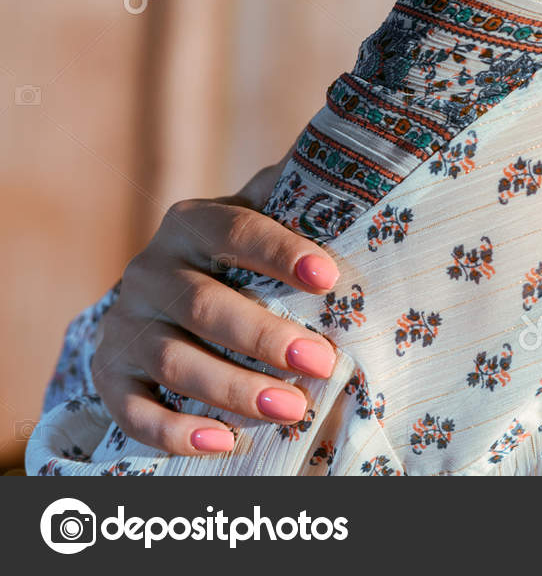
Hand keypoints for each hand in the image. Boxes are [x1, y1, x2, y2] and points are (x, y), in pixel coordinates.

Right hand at [90, 162, 341, 456]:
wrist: (158, 296)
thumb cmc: (231, 257)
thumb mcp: (256, 217)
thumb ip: (293, 196)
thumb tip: (360, 170)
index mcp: (190, 223)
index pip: (235, 231)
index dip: (281, 253)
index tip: (328, 277)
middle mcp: (149, 270)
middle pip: (206, 305)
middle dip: (265, 337)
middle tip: (320, 362)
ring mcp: (125, 325)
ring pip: (174, 361)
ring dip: (234, 390)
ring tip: (290, 409)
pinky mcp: (109, 376)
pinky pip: (135, 413)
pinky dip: (176, 432)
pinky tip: (223, 442)